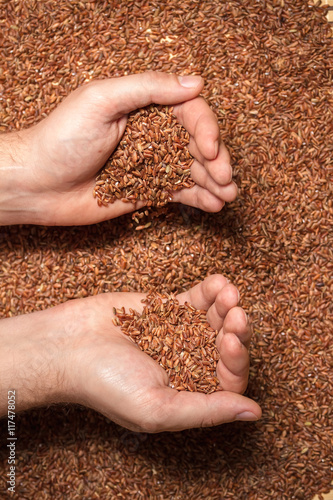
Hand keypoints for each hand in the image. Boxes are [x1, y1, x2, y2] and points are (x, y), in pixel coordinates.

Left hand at [0, 72, 236, 225]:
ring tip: (229, 196)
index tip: (211, 149)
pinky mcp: (147, 190)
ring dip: (214, 182)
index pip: (188, 111)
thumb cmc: (61, 139)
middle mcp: (151, 133)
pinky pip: (179, 192)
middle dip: (216, 161)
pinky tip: (213, 205)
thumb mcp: (101, 101)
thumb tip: (195, 81)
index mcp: (142, 105)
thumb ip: (147, 88)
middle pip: (196, 143)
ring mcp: (151, 163)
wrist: (37, 185)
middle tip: (227, 179)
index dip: (206, 129)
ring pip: (192, 169)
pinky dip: (198, 198)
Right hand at [0, 275, 260, 430]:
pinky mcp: (167, 308)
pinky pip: (196, 299)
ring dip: (227, 306)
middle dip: (236, 329)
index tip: (230, 342)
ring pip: (216, 320)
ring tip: (229, 293)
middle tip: (236, 314)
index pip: (229, 380)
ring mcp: (180, 333)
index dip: (237, 361)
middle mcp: (188, 363)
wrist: (67, 345)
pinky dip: (211, 290)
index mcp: (189, 392)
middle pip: (227, 346)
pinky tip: (218, 282)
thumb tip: (256, 413)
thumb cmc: (105, 384)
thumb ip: (207, 410)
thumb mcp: (158, 409)